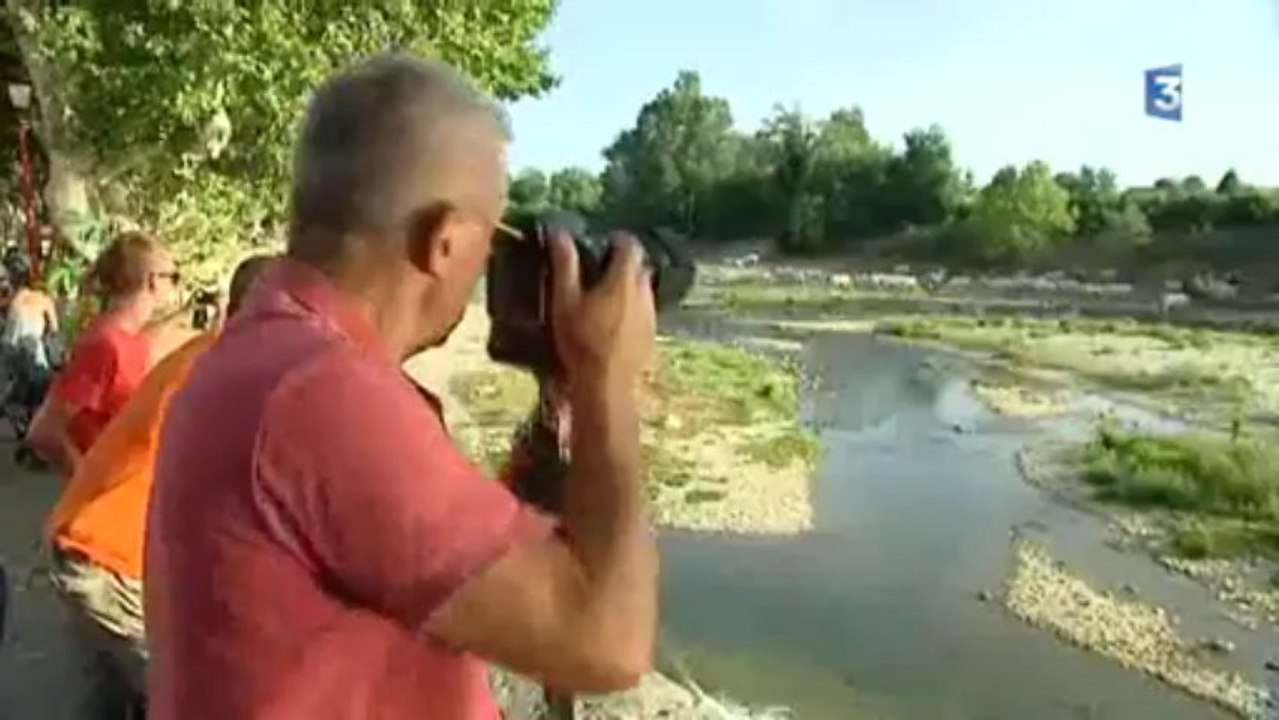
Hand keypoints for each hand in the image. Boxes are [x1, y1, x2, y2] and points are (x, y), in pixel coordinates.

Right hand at [548, 231, 654, 389]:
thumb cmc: (581, 341)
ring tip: (602, 298)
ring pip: (642, 289)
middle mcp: (644, 291)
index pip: (630, 244)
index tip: (599, 244)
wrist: (606, 386)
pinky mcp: (651, 335)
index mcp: (624, 278)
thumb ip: (564, 263)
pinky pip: (643, 311)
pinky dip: (630, 308)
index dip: (615, 239)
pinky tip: (612, 323)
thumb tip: (558, 232)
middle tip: (597, 270)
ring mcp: (651, 314)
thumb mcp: (564, 300)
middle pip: (638, 266)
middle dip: (621, 263)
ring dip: (626, 287)